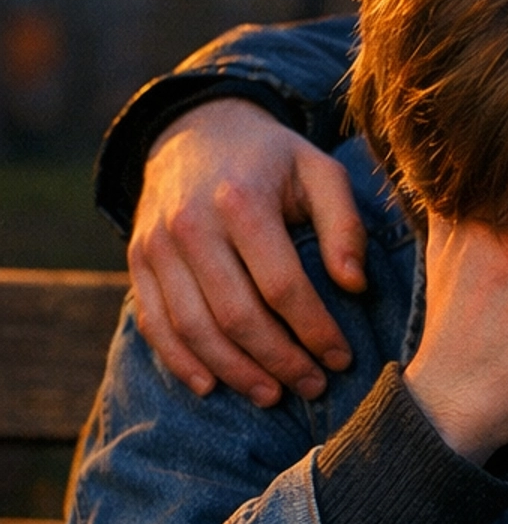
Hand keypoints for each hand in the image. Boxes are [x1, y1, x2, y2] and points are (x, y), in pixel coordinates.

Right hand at [131, 100, 367, 406]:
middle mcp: (191, 223)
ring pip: (193, 328)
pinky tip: (211, 385)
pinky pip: (155, 322)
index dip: (315, 330)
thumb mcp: (319, 171)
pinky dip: (180, 360)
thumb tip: (355, 285)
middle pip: (236, 315)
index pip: (281, 286)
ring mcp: (157, 244)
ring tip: (272, 395)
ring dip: (235, 371)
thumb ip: (345, 225)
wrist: (195, 128)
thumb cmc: (272, 159)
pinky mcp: (137, 259)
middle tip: (313, 386)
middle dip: (280, 361)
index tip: (342, 358)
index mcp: (241, 200)